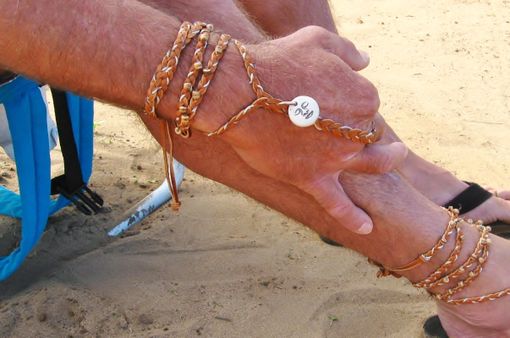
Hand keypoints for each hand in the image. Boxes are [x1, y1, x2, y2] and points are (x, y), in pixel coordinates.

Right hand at [208, 26, 406, 233]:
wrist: (239, 90)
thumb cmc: (276, 61)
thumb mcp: (317, 40)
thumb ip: (348, 50)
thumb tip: (366, 61)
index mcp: (364, 97)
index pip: (368, 102)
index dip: (350, 97)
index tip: (328, 92)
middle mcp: (357, 132)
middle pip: (370, 133)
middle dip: (363, 124)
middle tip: (349, 118)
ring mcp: (335, 159)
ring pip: (369, 165)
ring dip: (383, 160)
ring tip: (394, 157)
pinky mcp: (311, 178)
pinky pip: (337, 205)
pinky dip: (352, 218)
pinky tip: (366, 229)